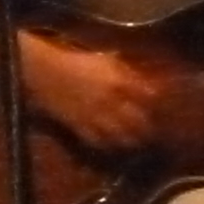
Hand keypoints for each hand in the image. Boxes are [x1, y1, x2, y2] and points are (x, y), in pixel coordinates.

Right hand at [23, 35, 165, 155]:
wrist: (42, 71)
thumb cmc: (72, 61)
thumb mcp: (102, 58)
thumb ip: (123, 70)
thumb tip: (140, 79)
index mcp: (120, 81)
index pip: (149, 95)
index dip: (157, 102)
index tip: (161, 105)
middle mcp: (112, 101)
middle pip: (138, 121)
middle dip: (147, 127)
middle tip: (152, 130)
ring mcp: (95, 116)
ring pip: (121, 135)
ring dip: (130, 139)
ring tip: (135, 141)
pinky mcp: (79, 126)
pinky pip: (97, 140)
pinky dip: (107, 144)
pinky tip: (111, 145)